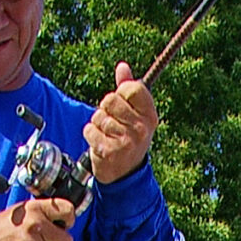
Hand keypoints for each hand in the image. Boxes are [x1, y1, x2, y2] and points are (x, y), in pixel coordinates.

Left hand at [85, 63, 156, 183]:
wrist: (124, 174)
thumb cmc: (128, 138)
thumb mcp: (133, 114)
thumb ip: (128, 89)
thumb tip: (122, 66)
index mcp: (150, 116)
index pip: (132, 88)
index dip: (121, 92)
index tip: (122, 102)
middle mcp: (141, 129)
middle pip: (111, 100)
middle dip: (105, 109)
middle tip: (111, 122)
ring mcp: (126, 141)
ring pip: (99, 115)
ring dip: (97, 124)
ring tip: (106, 134)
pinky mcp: (110, 151)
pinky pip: (90, 130)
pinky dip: (90, 134)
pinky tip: (98, 142)